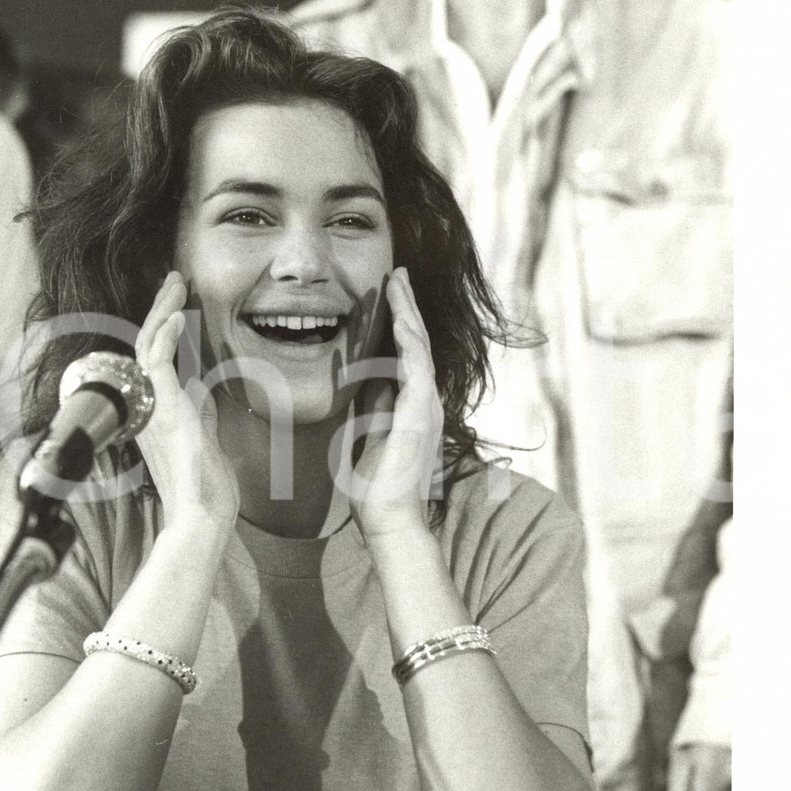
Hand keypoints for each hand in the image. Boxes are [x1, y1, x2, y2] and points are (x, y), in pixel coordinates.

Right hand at [134, 272, 238, 536]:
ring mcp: (152, 408)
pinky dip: (167, 336)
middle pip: (146, 345)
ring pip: (148, 347)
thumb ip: (199, 411)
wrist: (201, 517)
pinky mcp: (164, 411)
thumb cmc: (205, 487)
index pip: (154, 359)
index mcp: (154, 411)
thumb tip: (202, 389)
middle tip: (173, 281)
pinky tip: (178, 314)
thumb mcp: (204, 439)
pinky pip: (158, 365)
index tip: (176, 303)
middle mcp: (146, 406)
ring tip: (175, 284)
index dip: (163, 327)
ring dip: (162, 311)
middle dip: (160, 309)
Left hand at [348, 268, 443, 543]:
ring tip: (398, 281)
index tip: (388, 291)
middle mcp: (425, 399)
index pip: (406, 351)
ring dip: (409, 312)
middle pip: (417, 341)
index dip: (398, 319)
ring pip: (419, 346)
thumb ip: (371, 402)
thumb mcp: (368, 430)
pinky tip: (401, 316)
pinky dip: (409, 339)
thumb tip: (363, 373)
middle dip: (406, 305)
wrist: (389, 517)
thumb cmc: (376, 483)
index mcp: (412, 403)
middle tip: (397, 273)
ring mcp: (427, 404)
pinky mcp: (422, 412)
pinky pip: (417, 366)